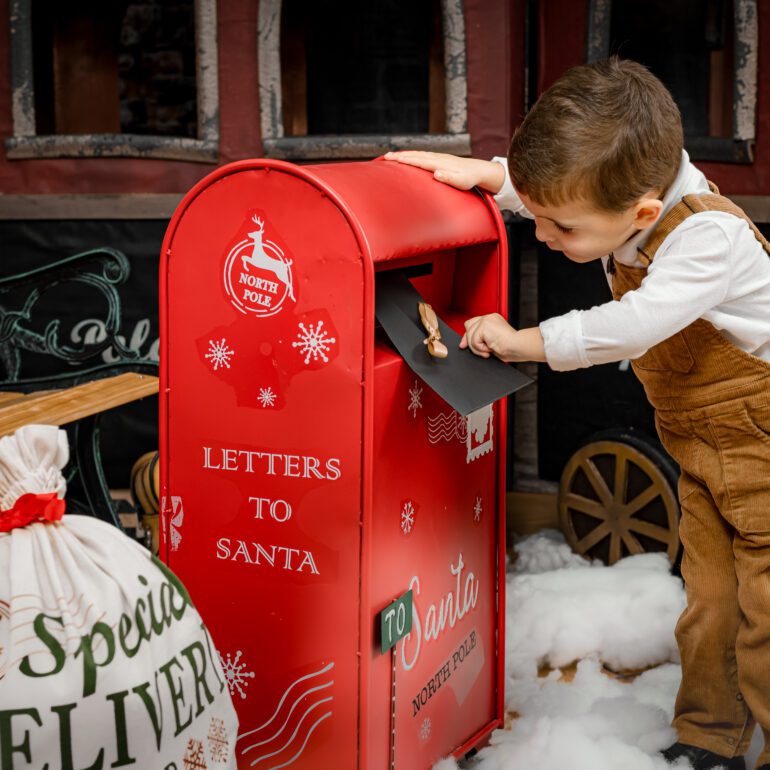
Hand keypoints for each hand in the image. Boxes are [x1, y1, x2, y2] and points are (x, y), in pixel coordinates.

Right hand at [383, 151, 504, 192]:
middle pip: (415, 155)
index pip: (418, 161)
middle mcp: (437, 158)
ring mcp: (439, 157)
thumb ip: (449, 177)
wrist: (480, 170)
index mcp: (439, 164)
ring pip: (418, 154)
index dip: (404, 160)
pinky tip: (409, 157)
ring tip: (392, 156)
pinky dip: (413, 155)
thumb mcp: (461, 181)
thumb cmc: (470, 179)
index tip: (391, 159)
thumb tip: (436, 173)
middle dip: (400, 156)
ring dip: (405, 154)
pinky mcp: (440, 159)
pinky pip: (423, 155)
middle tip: (385, 156)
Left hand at [460, 313, 514, 359]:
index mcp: (493, 320)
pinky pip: (473, 341)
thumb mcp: (493, 342)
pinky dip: (480, 349)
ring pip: (470, 336)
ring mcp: (486, 320)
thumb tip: (467, 343)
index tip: (464, 345)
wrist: (518, 346)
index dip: (468, 335)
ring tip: (488, 352)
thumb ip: (482, 339)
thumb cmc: (511, 347)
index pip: (474, 324)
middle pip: (468, 326)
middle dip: (467, 340)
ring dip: (477, 348)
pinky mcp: (483, 326)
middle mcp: (489, 318)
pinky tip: (489, 349)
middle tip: (473, 349)